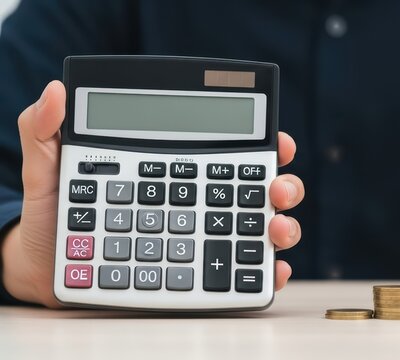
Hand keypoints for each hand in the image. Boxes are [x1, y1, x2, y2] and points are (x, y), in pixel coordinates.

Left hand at [1, 81, 303, 306]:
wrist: (49, 269)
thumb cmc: (59, 216)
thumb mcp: (50, 169)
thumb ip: (46, 129)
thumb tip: (55, 92)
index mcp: (179, 172)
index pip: (231, 154)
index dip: (264, 145)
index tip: (280, 142)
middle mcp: (201, 204)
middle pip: (259, 191)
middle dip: (284, 186)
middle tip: (277, 189)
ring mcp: (205, 241)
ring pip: (260, 231)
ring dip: (283, 228)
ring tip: (275, 228)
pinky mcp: (201, 277)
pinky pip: (243, 276)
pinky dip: (265, 274)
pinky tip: (271, 270)